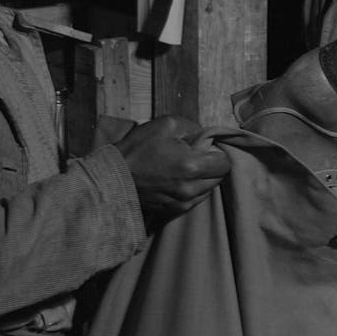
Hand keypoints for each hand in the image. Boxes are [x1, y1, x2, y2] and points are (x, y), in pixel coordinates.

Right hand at [114, 115, 230, 222]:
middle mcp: (191, 189)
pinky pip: (194, 199)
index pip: (225, 163)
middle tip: (193, 156)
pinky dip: (191, 189)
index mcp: (192, 166)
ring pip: (208, 190)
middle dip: (211, 166)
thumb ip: (194, 128)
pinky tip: (175, 179)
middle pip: (219, 178)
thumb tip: (206, 136)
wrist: (111, 177)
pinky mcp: (174, 210)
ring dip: (202, 179)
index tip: (205, 148)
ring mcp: (182, 202)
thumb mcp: (167, 125)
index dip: (217, 153)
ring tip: (181, 168)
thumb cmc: (137, 149)